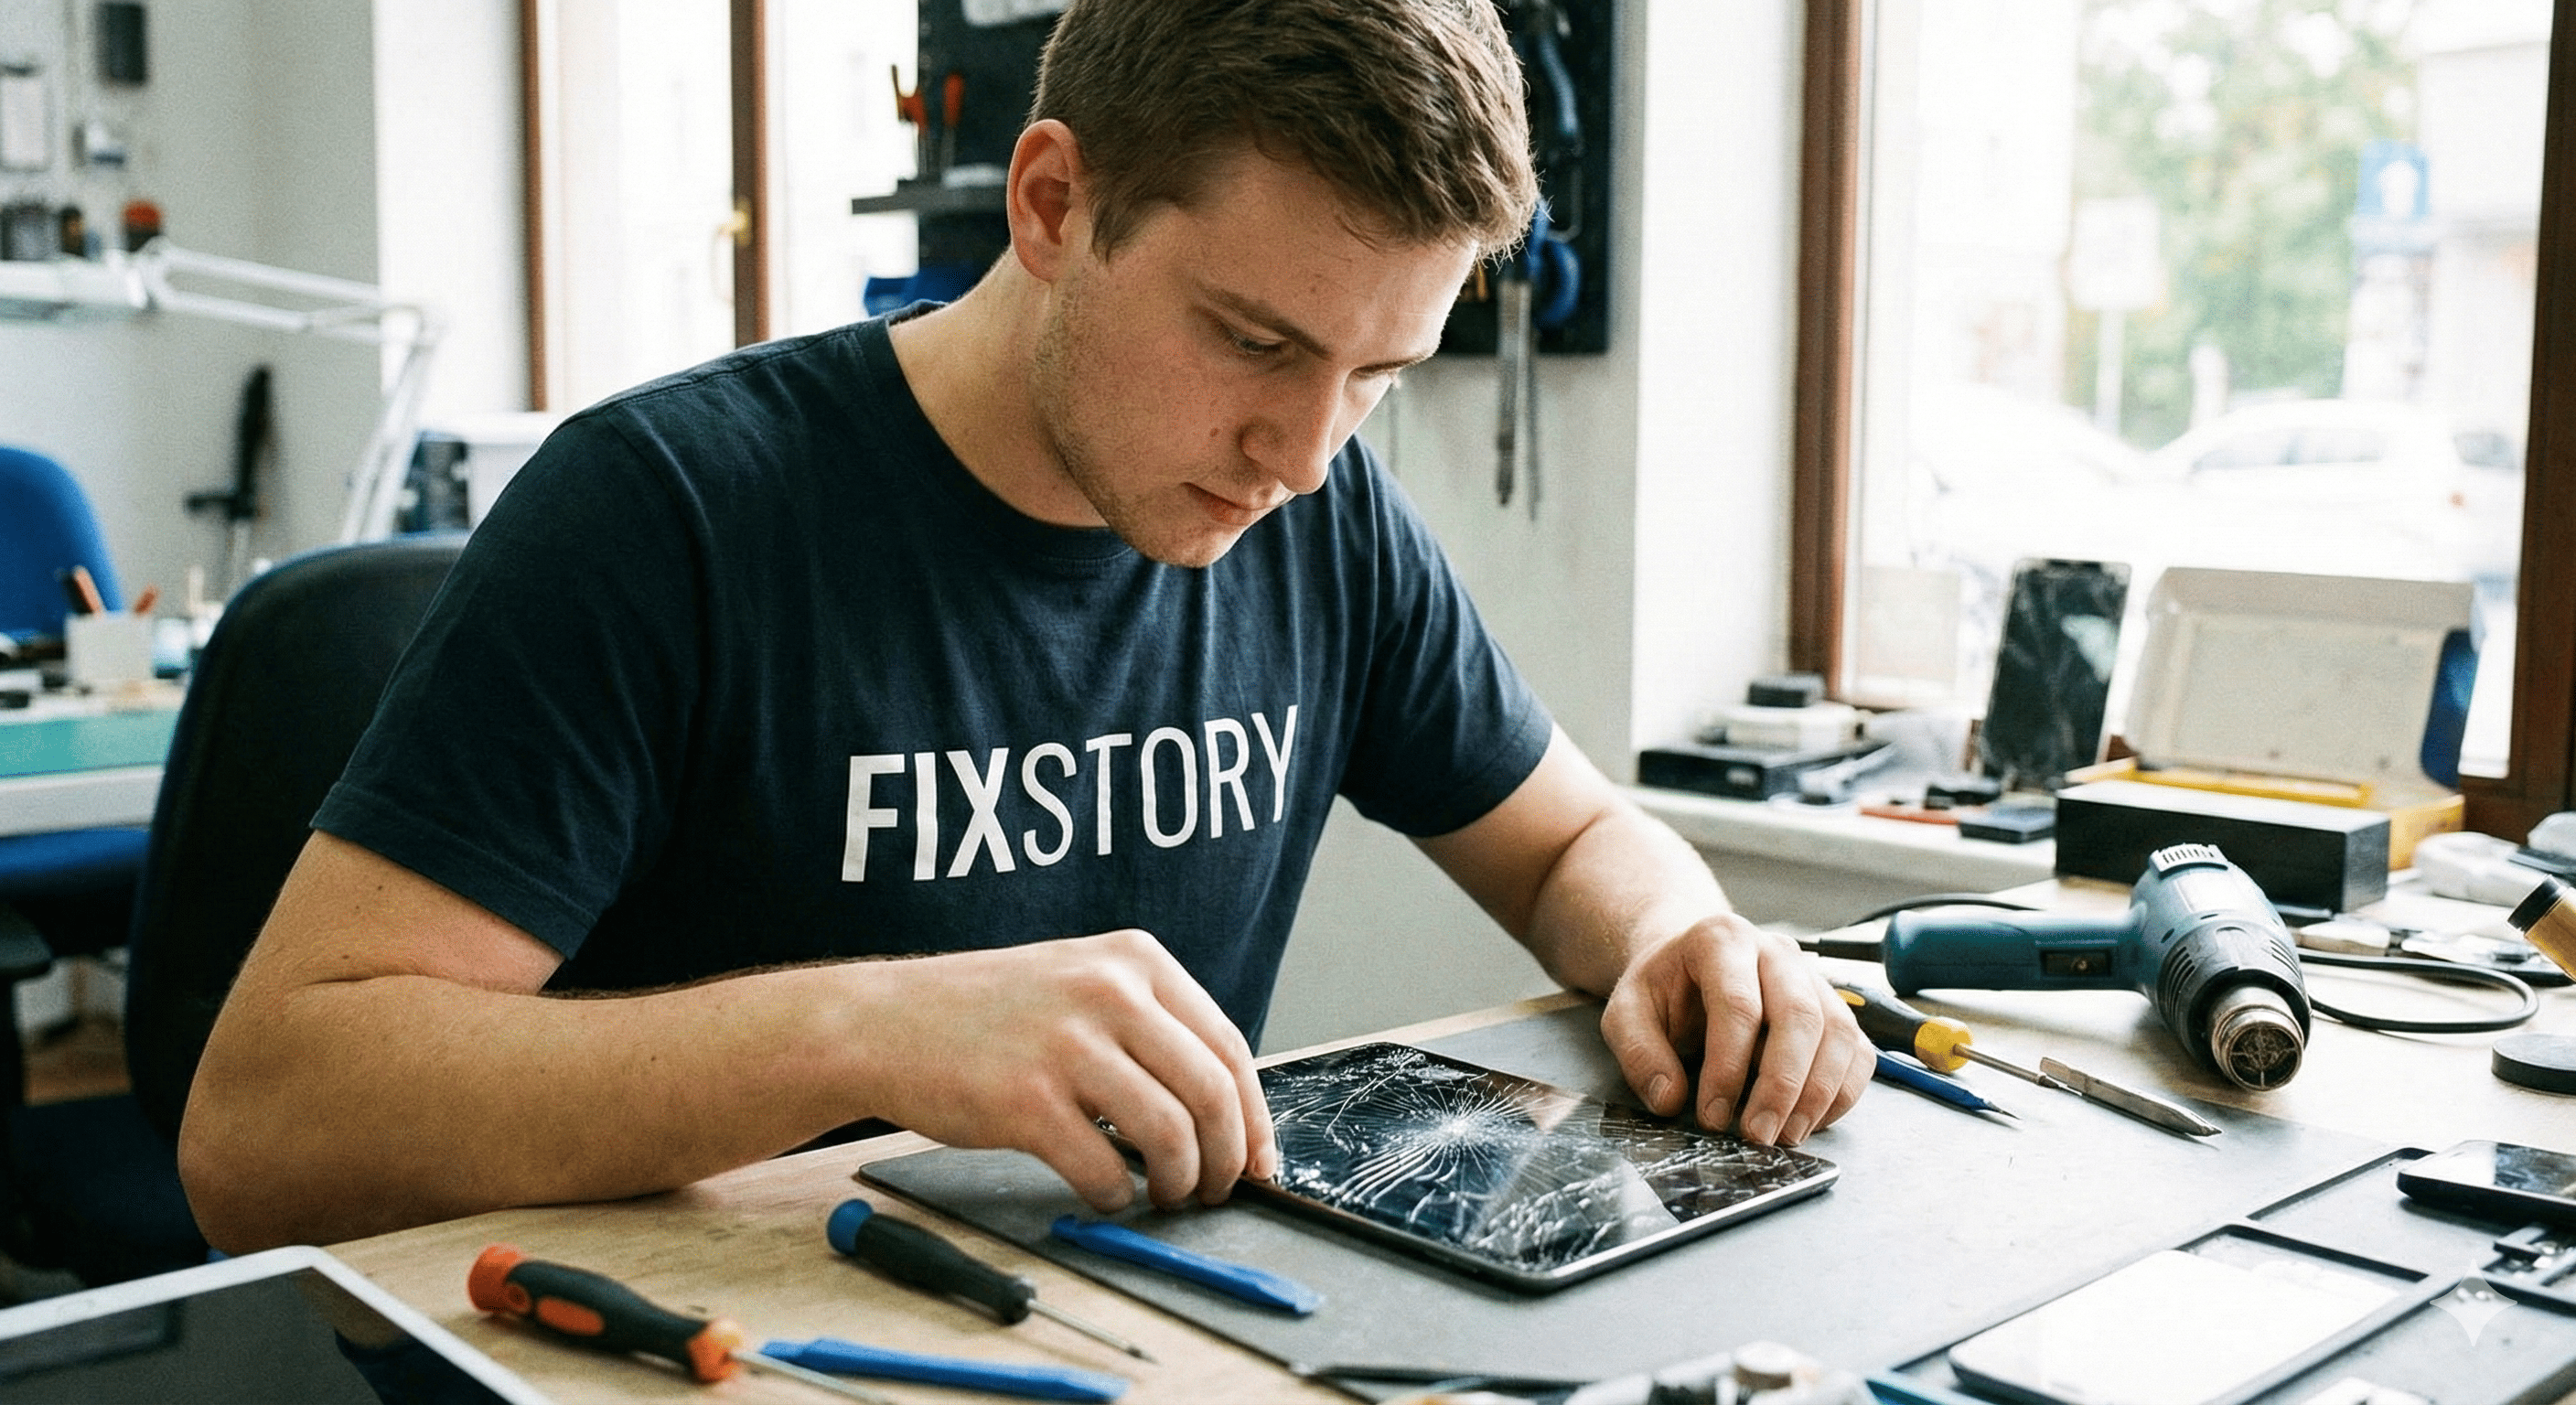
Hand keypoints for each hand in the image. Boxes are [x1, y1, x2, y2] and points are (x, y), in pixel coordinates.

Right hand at [849, 930, 1276, 1212]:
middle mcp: (1110, 992)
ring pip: (1170, 1134)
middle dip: (1227, 1159)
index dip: (1255, 1117)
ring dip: (1177, 1183)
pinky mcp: (1026, 1099)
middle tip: (1215, 1190)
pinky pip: (1103, 1169)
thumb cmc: (989, 1014)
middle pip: (1212, 1093)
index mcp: (1136, 960)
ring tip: (1162, 1196)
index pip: (1229, 1048)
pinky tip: (1100, 1193)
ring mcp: (1067, 1044)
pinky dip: (1113, 1197)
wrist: (886, 1022)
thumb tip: (1223, 1112)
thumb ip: (1150, 1026)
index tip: (1258, 1160)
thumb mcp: (1081, 982)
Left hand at [1599, 914, 1871, 1145]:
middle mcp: (1776, 952)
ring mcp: (1812, 977)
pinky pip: (1856, 1050)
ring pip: (1837, 1032)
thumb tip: (1670, 1099)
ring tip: (1785, 1137)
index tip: (1711, 1116)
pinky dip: (1842, 1092)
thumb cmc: (1663, 990)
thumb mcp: (1626, 1012)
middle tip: (1758, 1135)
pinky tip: (1809, 1121)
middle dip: (1782, 1085)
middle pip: (1799, 1015)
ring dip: (1817, 1094)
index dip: (1727, 1067)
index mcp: (1721, 940)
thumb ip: (1639, 1053)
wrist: (1690, 964)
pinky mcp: (1834, 1008)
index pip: (1737, 1004)